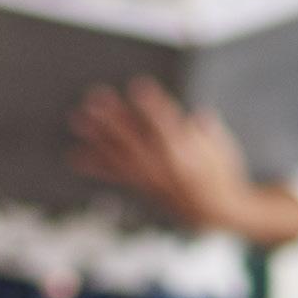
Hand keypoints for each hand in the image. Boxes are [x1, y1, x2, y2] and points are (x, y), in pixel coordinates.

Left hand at [71, 80, 297, 242]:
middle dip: (113, 117)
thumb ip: (207, 130)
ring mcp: (149, 179)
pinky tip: (74, 155)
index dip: (152, 105)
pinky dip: (94, 165)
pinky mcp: (140, 187)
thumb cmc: (220, 172)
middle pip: (135, 138)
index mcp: (188, 155)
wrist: (214, 211)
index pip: (168, 125)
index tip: (138, 85)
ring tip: (78, 119)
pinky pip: (114, 176)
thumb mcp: (222, 147)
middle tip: (95, 98)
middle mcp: (164, 169)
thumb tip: (199, 115)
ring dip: (97, 136)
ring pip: (119, 154)